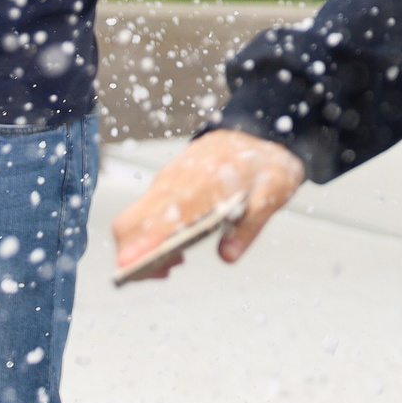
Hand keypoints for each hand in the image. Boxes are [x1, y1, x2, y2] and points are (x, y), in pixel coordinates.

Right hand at [113, 130, 306, 280]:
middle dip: (133, 256)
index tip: (132, 270)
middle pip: (129, 224)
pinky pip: (144, 213)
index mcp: (202, 183)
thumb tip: (227, 257)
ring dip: (142, 247)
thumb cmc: (265, 165)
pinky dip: (149, 235)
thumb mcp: (272, 195)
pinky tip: (176, 245)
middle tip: (169, 270)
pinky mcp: (165, 182)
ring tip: (178, 261)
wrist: (255, 132)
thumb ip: (249, 227)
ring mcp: (166, 180)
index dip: (139, 247)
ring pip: (132, 220)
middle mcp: (175, 180)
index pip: (159, 219)